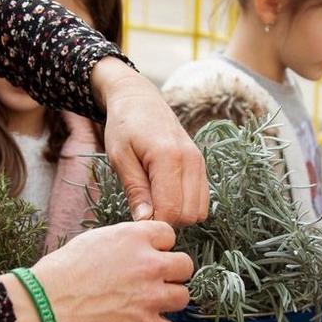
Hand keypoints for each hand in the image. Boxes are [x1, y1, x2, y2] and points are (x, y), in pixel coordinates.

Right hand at [11, 220, 193, 321]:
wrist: (43, 306)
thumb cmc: (59, 272)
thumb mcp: (92, 240)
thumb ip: (123, 242)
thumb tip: (135, 249)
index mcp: (134, 237)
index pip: (169, 235)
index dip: (159, 247)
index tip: (148, 257)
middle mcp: (149, 264)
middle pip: (185, 266)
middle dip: (171, 274)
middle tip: (152, 283)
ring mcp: (150, 297)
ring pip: (182, 297)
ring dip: (167, 302)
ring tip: (146, 306)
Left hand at [94, 59, 207, 224]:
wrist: (140, 100)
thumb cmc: (124, 126)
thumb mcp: (120, 158)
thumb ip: (134, 189)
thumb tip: (145, 221)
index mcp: (168, 157)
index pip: (171, 209)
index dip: (154, 222)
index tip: (136, 218)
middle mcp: (191, 160)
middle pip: (189, 214)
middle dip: (167, 220)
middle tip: (144, 210)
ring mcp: (200, 162)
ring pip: (199, 210)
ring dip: (178, 214)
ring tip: (154, 202)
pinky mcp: (201, 165)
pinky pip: (202, 200)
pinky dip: (186, 205)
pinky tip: (165, 196)